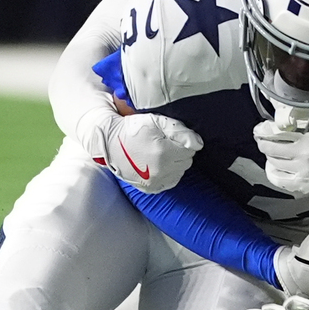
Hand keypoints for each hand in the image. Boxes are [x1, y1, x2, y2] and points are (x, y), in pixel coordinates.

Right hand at [81, 108, 202, 193]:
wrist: (110, 143)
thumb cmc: (133, 129)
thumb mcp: (157, 121)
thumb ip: (180, 131)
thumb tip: (198, 144)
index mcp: (164, 151)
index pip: (191, 148)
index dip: (182, 140)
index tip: (170, 137)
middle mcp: (160, 169)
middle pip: (186, 161)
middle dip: (179, 152)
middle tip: (164, 144)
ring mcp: (155, 181)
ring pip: (180, 172)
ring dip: (174, 163)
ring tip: (159, 153)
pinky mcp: (150, 188)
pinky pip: (170, 181)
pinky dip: (167, 173)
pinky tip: (157, 164)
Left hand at [255, 120, 308, 199]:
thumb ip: (307, 121)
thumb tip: (286, 115)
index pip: (276, 132)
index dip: (264, 129)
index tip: (261, 127)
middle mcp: (303, 156)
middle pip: (271, 148)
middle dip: (263, 141)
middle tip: (262, 137)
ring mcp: (302, 172)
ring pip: (273, 163)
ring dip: (268, 155)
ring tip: (269, 150)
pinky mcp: (303, 184)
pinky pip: (279, 180)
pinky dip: (273, 172)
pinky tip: (275, 166)